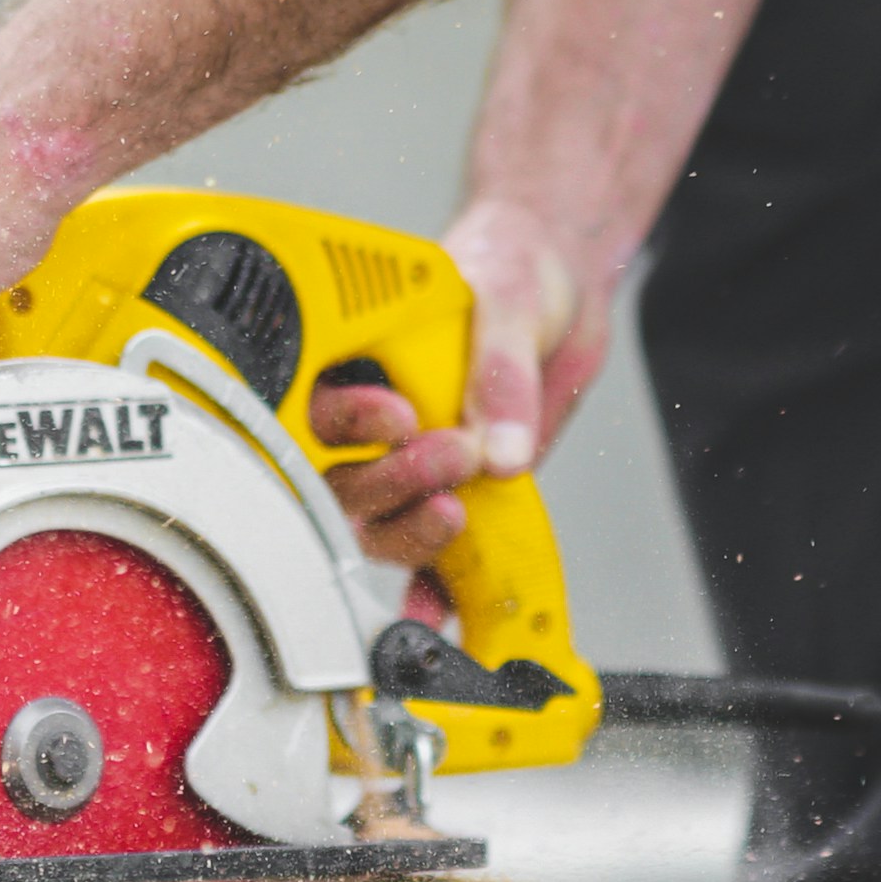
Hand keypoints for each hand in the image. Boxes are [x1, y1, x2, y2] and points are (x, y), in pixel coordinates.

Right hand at [309, 198, 608, 571]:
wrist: (565, 292)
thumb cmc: (516, 267)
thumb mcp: (509, 298)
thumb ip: (502, 371)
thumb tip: (501, 450)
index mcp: (356, 355)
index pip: (315, 405)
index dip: (345, 422)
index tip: (397, 416)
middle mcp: (370, 419)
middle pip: (339, 478)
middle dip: (388, 480)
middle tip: (452, 455)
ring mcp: (407, 462)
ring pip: (373, 522)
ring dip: (406, 528)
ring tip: (454, 511)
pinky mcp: (448, 494)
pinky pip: (425, 557)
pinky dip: (428, 592)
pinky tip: (435, 614)